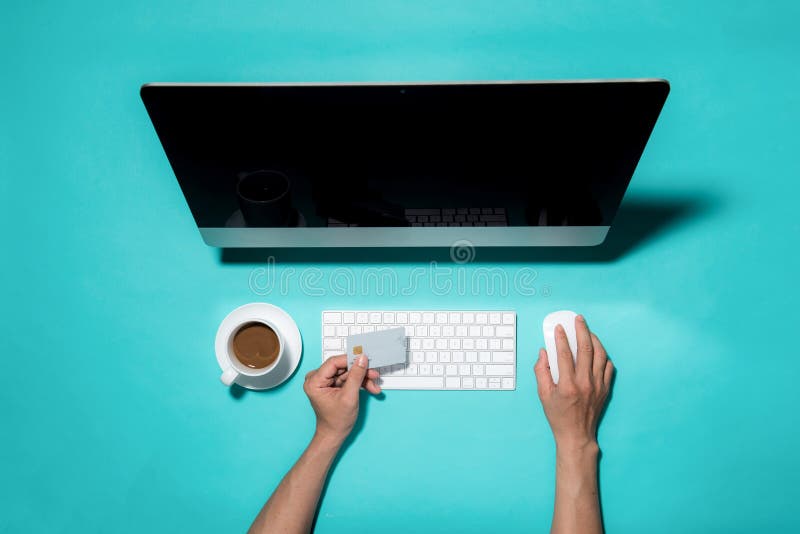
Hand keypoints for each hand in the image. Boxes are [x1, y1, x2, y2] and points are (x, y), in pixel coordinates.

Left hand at [303, 354, 381, 444]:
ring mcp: (325, 382)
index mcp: (314, 382)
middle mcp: (317, 380)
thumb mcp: (349, 397)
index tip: (364, 359)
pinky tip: (369, 387)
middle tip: (373, 374)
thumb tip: (361, 359)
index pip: (334, 362)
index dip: (351, 360)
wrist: (335, 434)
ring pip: (347, 373)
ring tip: (373, 385)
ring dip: (362, 378)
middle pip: (342, 367)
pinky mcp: (332, 385)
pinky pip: (347, 379)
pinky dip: (359, 383)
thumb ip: (356, 376)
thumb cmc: (336, 421)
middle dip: (360, 372)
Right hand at [534, 315, 613, 451]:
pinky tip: (597, 350)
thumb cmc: (558, 415)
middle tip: (578, 320)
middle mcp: (585, 383)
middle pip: (586, 349)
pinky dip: (603, 355)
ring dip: (594, 340)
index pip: (564, 354)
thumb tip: (544, 353)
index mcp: (567, 385)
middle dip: (581, 330)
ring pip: (600, 355)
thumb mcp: (543, 395)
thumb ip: (541, 372)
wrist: (577, 435)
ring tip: (588, 331)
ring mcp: (598, 385)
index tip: (559, 328)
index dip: (561, 338)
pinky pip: (608, 366)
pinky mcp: (605, 389)